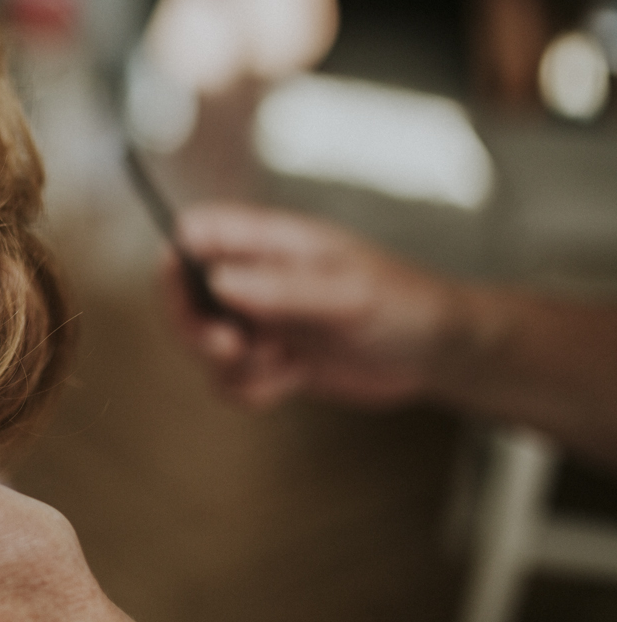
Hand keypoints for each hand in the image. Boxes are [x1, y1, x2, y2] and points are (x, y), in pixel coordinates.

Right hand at [166, 202, 462, 408]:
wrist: (440, 353)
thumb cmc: (404, 304)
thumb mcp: (347, 294)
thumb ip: (282, 287)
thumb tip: (216, 281)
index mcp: (270, 242)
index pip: (200, 231)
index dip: (180, 255)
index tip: (186, 284)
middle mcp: (255, 277)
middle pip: (185, 294)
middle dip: (197, 327)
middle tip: (232, 347)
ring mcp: (260, 319)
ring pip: (204, 344)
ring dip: (231, 365)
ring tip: (281, 364)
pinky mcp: (270, 358)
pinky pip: (231, 379)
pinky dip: (250, 389)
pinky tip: (292, 380)